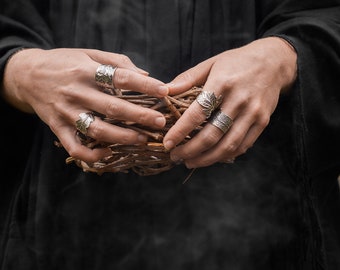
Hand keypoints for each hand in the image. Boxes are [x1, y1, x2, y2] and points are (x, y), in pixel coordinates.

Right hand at [2, 48, 168, 162]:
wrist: (26, 75)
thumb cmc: (64, 62)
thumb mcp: (88, 53)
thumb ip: (117, 61)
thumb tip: (146, 73)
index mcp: (86, 70)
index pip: (120, 77)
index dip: (144, 85)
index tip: (164, 91)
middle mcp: (76, 92)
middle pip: (112, 107)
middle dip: (139, 116)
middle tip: (160, 122)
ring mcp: (66, 112)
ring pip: (97, 130)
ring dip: (122, 137)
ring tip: (142, 139)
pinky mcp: (57, 128)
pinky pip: (75, 147)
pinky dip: (92, 155)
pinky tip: (109, 153)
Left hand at [163, 37, 296, 167]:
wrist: (274, 61)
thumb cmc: (237, 62)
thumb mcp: (211, 63)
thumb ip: (187, 78)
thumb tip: (164, 91)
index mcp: (222, 83)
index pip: (197, 113)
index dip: (180, 131)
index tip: (168, 143)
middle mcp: (239, 100)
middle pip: (212, 135)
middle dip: (190, 151)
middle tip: (176, 156)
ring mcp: (253, 113)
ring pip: (228, 145)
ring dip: (206, 159)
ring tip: (190, 162)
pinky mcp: (263, 122)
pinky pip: (243, 146)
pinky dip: (225, 156)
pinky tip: (211, 157)